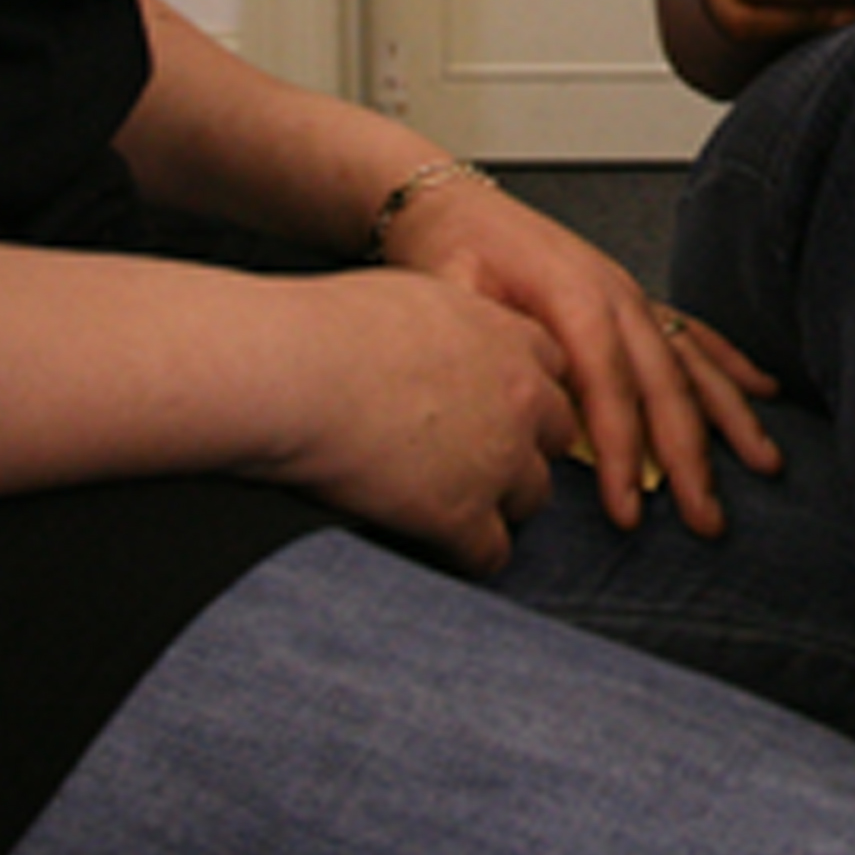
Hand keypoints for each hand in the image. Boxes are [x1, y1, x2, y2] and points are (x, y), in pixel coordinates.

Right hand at [267, 265, 574, 572]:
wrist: (298, 372)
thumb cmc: (329, 326)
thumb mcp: (413, 299)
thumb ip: (449, 326)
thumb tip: (432, 344)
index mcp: (506, 337)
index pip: (551, 372)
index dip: (521, 395)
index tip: (493, 407)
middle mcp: (519, 397)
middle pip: (556, 435)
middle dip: (524, 448)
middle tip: (480, 459)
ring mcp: (498, 459)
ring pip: (533, 496)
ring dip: (501, 503)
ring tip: (458, 508)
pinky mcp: (462, 514)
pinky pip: (491, 552)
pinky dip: (469, 556)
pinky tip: (439, 548)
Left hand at [378, 166, 781, 533]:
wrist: (454, 205)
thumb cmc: (451, 251)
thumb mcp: (452, 297)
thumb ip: (491, 348)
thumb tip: (518, 409)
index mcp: (573, 297)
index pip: (609, 389)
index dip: (624, 453)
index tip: (630, 510)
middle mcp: (614, 295)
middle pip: (665, 385)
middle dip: (691, 456)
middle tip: (707, 517)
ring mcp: (630, 296)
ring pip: (691, 364)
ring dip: (730, 418)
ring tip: (763, 463)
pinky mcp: (632, 299)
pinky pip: (693, 333)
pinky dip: (730, 364)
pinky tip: (763, 391)